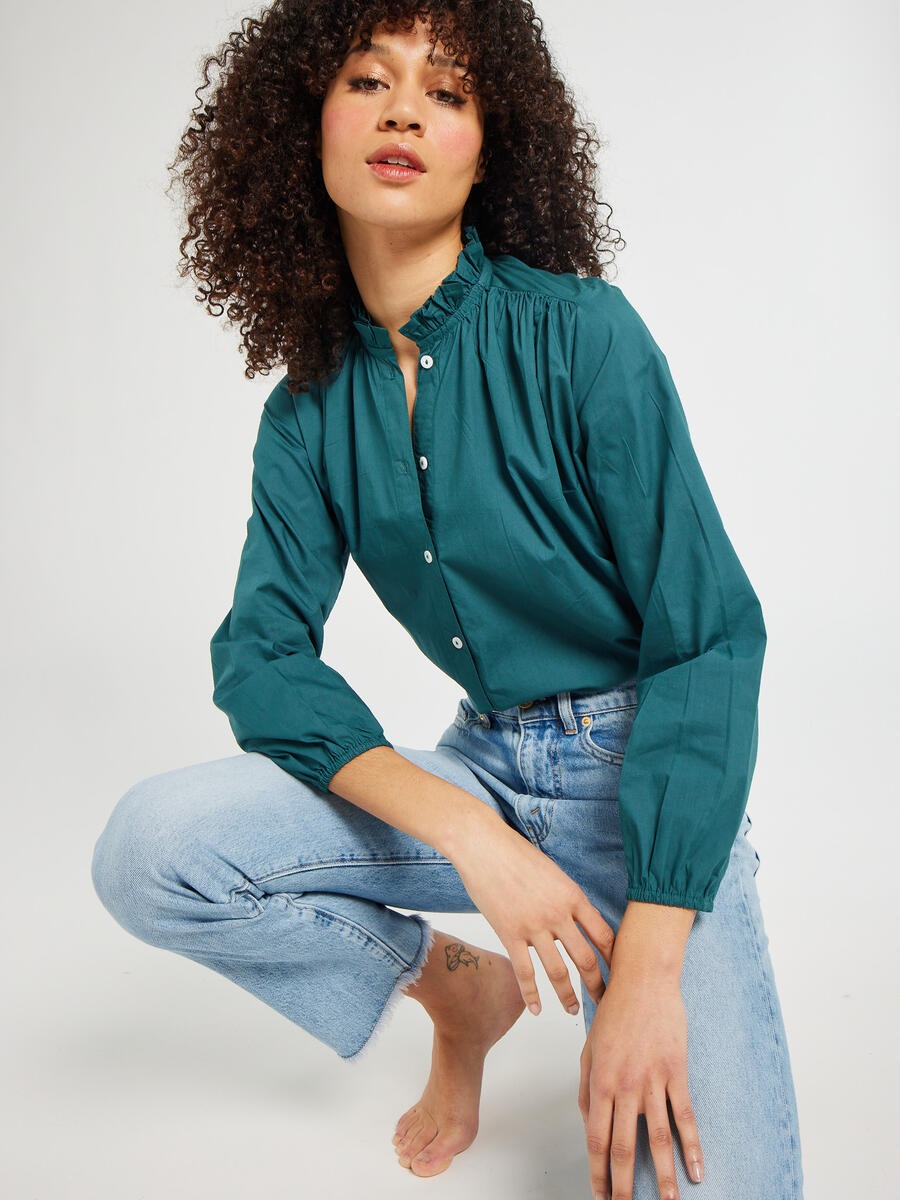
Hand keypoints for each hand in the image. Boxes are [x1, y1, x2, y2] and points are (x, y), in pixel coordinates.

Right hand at [449, 816, 613, 1014]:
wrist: (484, 846)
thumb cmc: (516, 853)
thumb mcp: (552, 872)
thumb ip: (565, 898)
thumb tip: (574, 920)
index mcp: (572, 896)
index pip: (603, 935)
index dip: (614, 958)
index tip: (619, 972)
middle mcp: (558, 914)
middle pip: (586, 959)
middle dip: (598, 985)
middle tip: (604, 1001)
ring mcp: (533, 926)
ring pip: (558, 971)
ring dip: (568, 996)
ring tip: (573, 1011)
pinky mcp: (509, 934)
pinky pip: (524, 972)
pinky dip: (532, 995)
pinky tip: (537, 1009)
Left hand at [578, 969, 703, 1199]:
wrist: (643, 979)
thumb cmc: (614, 1011)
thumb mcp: (589, 1047)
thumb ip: (587, 1087)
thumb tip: (588, 1121)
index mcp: (599, 1080)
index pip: (596, 1138)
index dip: (598, 1172)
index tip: (600, 1196)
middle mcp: (624, 1085)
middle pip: (624, 1147)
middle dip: (624, 1185)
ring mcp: (652, 1080)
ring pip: (657, 1138)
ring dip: (663, 1176)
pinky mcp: (677, 1072)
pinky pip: (685, 1115)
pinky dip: (692, 1146)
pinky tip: (697, 1170)